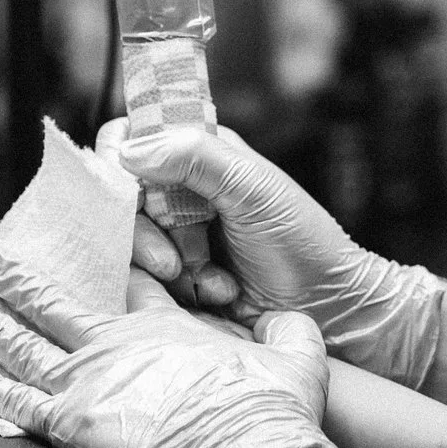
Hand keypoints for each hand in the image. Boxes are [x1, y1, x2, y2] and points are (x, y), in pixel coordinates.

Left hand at [0, 236, 335, 447]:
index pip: (118, 281)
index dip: (93, 261)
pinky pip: (10, 401)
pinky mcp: (70, 427)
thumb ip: (286, 330)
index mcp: (159, 325)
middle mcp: (110, 346)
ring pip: (16, 343)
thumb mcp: (292, 352)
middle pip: (45, 301)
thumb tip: (288, 321)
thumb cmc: (271, 410)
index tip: (70, 247)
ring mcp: (84, 385)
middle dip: (6, 275)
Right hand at [112, 120, 446, 386]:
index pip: (128, 140)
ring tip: (212, 282)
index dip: (119, 163)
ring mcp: (174, 234)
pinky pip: (143, 280)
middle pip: (120, 199)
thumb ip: (197, 158)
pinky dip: (178, 290)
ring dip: (169, 267)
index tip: (132, 194)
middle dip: (145, 236)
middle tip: (174, 264)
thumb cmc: (301, 240)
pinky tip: (216, 294)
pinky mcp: (175, 276)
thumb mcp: (254, 189)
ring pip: (129, 243)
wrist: (327, 307)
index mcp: (198, 152)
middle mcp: (179, 189)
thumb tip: (130, 149)